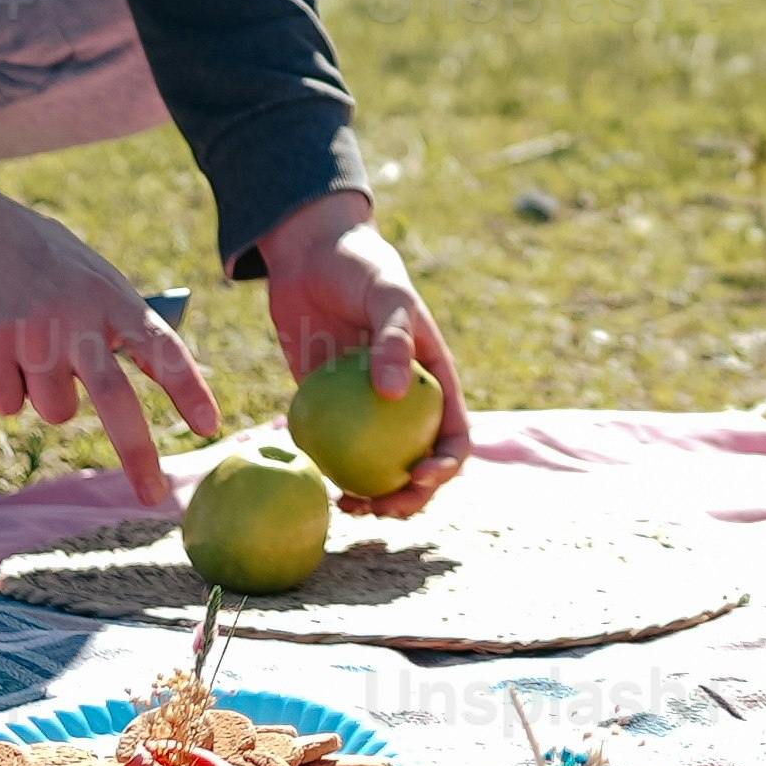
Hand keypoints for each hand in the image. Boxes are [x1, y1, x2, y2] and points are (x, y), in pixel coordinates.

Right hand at [0, 166, 226, 503]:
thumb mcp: (88, 272)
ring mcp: (31, 335)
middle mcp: (76, 319)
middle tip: (154, 497)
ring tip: (24, 343)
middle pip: (115, 402)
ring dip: (41, 394)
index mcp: (112, 296)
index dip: (188, 390)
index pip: (162, 349)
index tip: (210, 427)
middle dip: (138, 455)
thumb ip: (116, 317)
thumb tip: (154, 365)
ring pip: (54, 410)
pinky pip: (7, 404)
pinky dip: (0, 388)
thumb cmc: (30, 250)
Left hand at [252, 190, 472, 511]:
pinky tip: (313, 480)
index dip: (446, 466)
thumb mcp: (386, 294)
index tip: (419, 476)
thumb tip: (392, 395)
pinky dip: (329, 471)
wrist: (310, 256)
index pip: (454, 436)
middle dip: (409, 499)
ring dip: (371, 497)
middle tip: (379, 509)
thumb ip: (393, 340)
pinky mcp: (328, 408)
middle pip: (419, 466)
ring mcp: (366, 411)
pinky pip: (333, 449)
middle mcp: (405, 403)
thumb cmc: (361, 268)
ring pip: (377, 469)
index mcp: (434, 382)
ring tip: (347, 507)